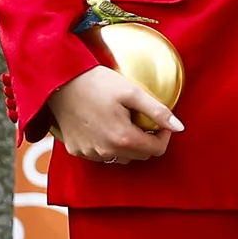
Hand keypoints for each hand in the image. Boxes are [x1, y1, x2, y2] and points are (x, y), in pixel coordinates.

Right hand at [51, 63, 179, 163]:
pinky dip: (106, 145)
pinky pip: (99, 154)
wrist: (58, 81)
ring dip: (127, 145)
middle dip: (146, 140)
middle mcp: (106, 152)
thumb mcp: (131, 91)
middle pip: (139, 155)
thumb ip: (158, 111)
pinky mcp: (76, 150)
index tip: (160, 122)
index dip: (164, 135)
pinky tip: (103, 126)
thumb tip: (179, 127)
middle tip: (141, 119)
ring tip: (122, 121)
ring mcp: (89, 153)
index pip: (156, 150)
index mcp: (123, 139)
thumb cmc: (96, 82)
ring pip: (120, 157)